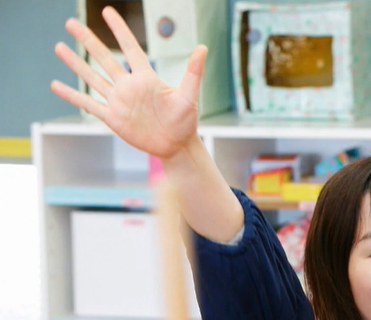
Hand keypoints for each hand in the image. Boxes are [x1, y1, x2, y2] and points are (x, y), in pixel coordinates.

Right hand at [52, 7, 206, 158]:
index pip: (130, 48)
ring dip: (75, 63)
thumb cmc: (186, 121)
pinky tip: (56, 85)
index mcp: (146, 78)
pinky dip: (71, 95)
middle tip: (70, 23)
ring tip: (58, 47)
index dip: (119, 29)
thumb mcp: (190, 96)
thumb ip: (193, 72)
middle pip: (104, 58)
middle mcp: (129, 86)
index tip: (107, 11)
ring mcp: (119, 101)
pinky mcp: (112, 117)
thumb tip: (203, 48)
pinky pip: (88, 103)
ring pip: (92, 77)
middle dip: (87, 40)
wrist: (176, 146)